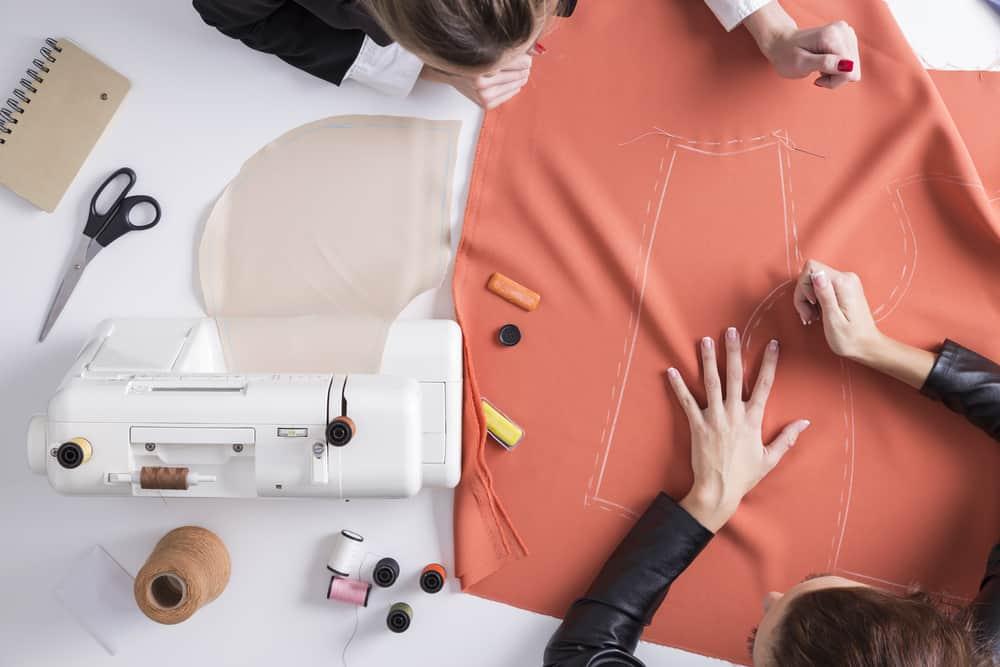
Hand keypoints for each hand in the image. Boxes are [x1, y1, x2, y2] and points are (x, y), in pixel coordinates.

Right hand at [420, 54, 532, 108]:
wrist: (449, 72)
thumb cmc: (469, 58)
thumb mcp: (485, 48)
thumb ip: (507, 49)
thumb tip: (534, 51)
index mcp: (482, 63)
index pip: (516, 60)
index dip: (524, 58)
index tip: (526, 56)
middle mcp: (481, 81)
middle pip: (518, 73)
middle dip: (524, 68)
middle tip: (525, 64)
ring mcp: (483, 94)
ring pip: (516, 85)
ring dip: (521, 78)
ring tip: (521, 73)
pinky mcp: (485, 103)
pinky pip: (508, 96)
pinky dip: (514, 88)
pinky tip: (514, 84)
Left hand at [667, 328, 809, 531]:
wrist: (718, 490)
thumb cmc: (744, 476)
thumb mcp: (770, 458)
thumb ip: (786, 438)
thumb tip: (805, 423)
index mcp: (752, 419)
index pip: (763, 385)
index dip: (768, 363)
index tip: (772, 344)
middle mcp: (733, 414)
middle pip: (734, 377)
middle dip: (734, 352)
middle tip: (732, 330)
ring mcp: (714, 418)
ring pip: (711, 383)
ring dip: (708, 360)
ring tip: (705, 341)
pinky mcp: (696, 425)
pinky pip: (686, 402)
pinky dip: (678, 386)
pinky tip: (671, 371)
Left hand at [744, 3, 860, 88]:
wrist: (782, 44)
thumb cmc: (786, 55)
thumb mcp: (800, 64)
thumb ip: (824, 64)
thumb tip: (848, 66)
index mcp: (833, 36)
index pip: (849, 70)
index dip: (833, 81)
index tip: (817, 80)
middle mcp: (844, 31)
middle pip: (853, 69)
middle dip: (835, 77)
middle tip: (818, 73)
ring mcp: (847, 33)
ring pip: (853, 67)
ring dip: (835, 73)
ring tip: (819, 68)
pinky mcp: (848, 38)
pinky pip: (851, 63)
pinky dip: (837, 68)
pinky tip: (825, 64)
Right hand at [794, 259, 935, 388]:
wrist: (867, 345)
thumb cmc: (850, 338)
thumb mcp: (833, 319)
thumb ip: (825, 294)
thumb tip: (816, 273)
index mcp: (843, 283)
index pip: (811, 268)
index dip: (804, 287)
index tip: (811, 304)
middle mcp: (846, 277)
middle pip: (810, 274)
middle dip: (804, 295)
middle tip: (809, 315)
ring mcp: (846, 282)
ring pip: (813, 280)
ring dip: (807, 300)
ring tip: (814, 317)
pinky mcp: (843, 287)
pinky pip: (820, 286)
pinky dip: (814, 300)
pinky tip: (818, 314)